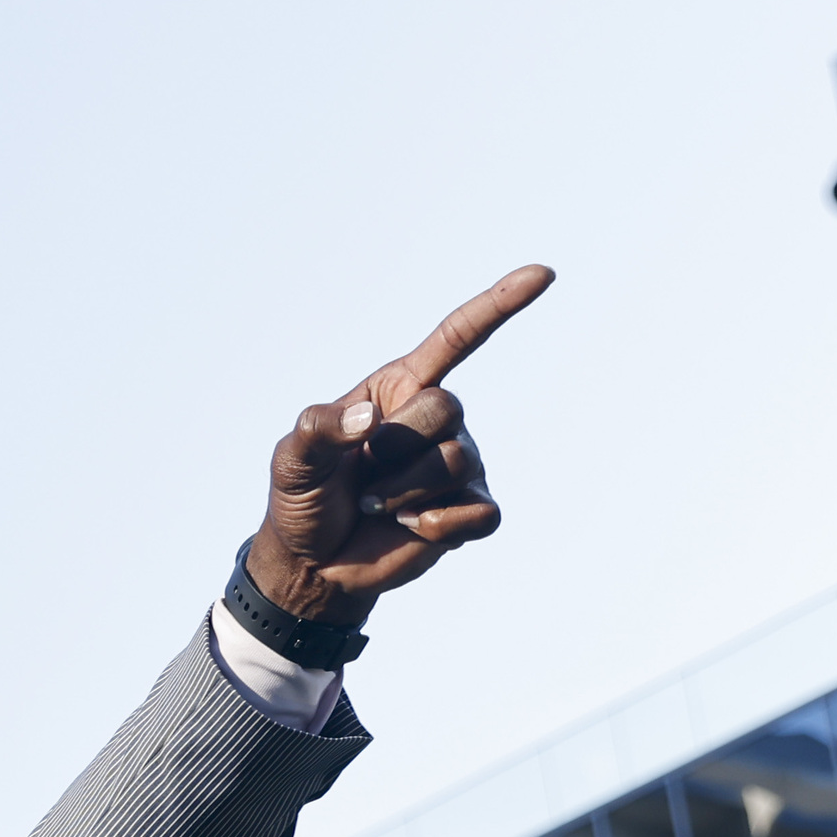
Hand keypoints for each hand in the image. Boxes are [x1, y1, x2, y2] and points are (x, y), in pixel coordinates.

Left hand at [245, 264, 548, 626]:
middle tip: (363, 476)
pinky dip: (437, 526)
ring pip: (456, 462)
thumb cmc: (305, 498)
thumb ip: (317, 430)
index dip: (499, 305)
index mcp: (399, 388)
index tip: (543, 273)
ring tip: (377, 506)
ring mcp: (460, 464)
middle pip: (447, 410)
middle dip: (395, 448)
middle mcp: (437, 419)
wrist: (314, 563)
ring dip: (404, 493)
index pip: (458, 338)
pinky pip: (480, 513)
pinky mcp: (471, 509)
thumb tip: (368, 419)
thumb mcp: (292, 459)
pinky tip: (410, 528)